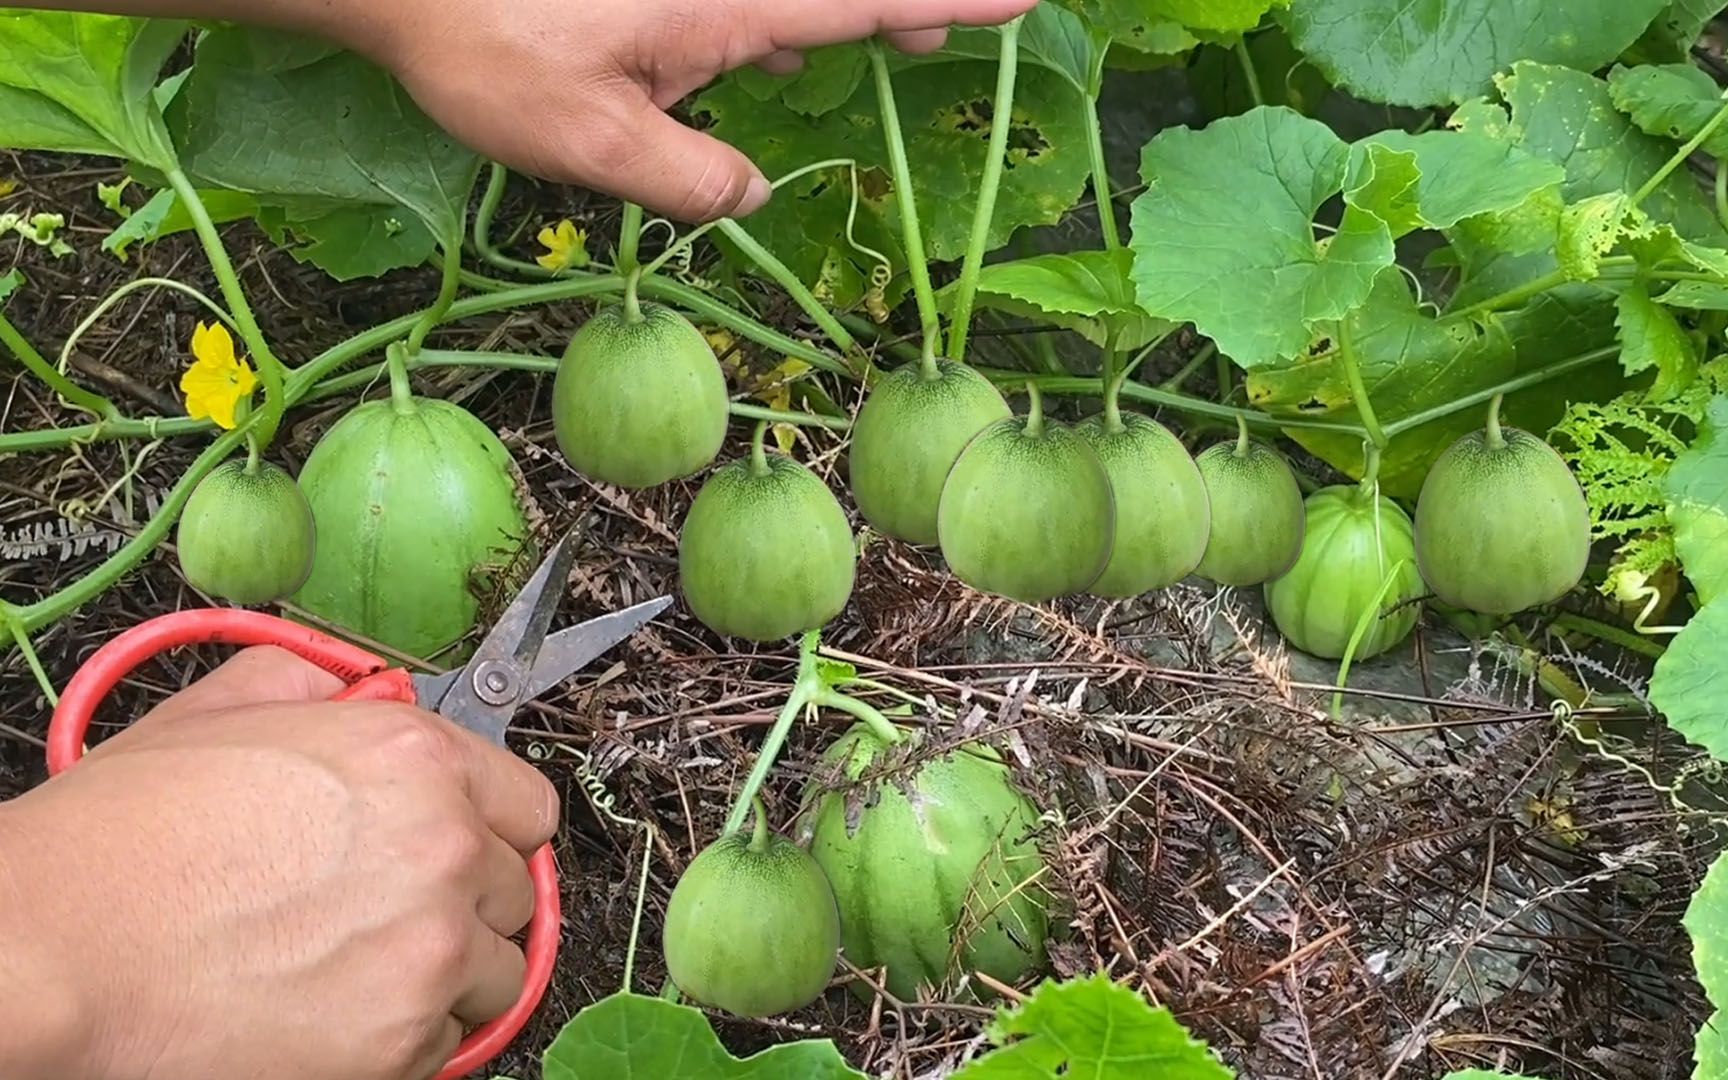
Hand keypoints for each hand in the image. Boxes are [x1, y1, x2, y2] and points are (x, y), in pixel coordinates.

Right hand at [0, 646, 557, 1079]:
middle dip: (459, 899)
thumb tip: (351, 688)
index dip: (487, 826)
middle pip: (509, 888)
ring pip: (494, 970)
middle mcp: (442, 847)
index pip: (527, 803)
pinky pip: (449, 1040)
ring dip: (445, 970)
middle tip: (383, 911)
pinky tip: (336, 1008)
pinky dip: (408, 1033)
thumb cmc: (121, 845)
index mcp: (414, 759)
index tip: (461, 847)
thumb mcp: (218, 716)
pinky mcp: (402, 1041)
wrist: (54, 954)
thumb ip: (311, 687)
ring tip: (358, 965)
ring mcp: (430, 949)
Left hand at [330, 0, 1040, 221]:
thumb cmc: (492, 51)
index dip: (949, 0)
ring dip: (846, 10)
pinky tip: (776, 53)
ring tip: (901, 35)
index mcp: (729, 3)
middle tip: (974, 14)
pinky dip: (780, 18)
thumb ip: (688, 179)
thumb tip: (747, 196)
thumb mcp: (592, 143)